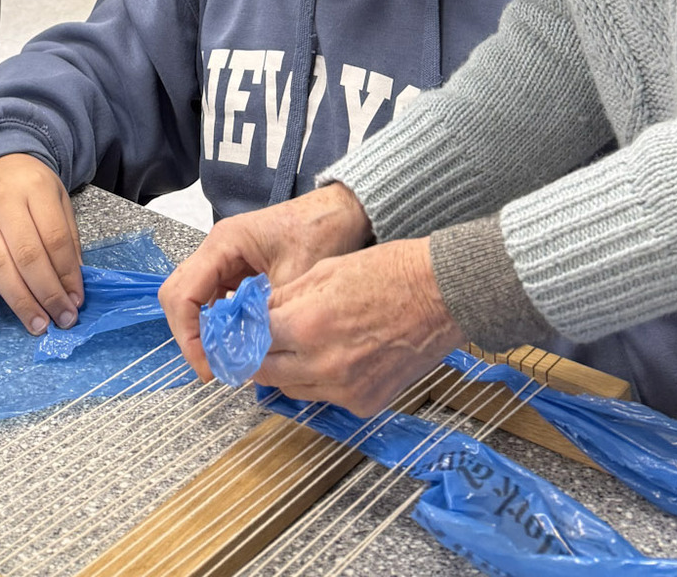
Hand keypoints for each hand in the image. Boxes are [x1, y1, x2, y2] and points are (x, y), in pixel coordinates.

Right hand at [0, 154, 83, 334]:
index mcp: (34, 189)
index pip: (54, 238)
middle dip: (48, 293)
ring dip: (21, 303)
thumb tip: (74, 284)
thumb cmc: (30, 185)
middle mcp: (3, 203)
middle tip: (63, 319)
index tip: (77, 300)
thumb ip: (67, 237)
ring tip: (38, 325)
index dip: (67, 273)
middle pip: (27, 256)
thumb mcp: (58, 198)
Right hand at [160, 183, 372, 380]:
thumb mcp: (295, 277)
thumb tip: (249, 354)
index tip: (208, 365)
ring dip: (200, 330)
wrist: (341, 213)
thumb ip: (267, 314)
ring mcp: (224, 259)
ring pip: (192, 298)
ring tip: (223, 359)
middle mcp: (217, 249)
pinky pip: (213, 299)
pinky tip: (234, 342)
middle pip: (178, 295)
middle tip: (212, 367)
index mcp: (224, 243)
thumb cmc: (319, 232)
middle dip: (189, 335)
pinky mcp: (236, 269)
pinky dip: (216, 323)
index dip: (188, 334)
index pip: (183, 293)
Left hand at [257, 238, 460, 414]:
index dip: (242, 334)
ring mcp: (346, 391)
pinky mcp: (366, 404)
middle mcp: (323, 365)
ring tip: (294, 346)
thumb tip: (257, 312)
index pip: (253, 341)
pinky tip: (330, 357)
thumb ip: (284, 298)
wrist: (439, 295)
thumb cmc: (387, 273)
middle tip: (255, 342)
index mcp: (308, 325)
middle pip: (266, 373)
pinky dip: (320, 381)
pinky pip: (327, 398)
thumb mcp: (323, 271)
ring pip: (294, 390)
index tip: (237, 330)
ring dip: (286, 370)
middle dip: (256, 356)